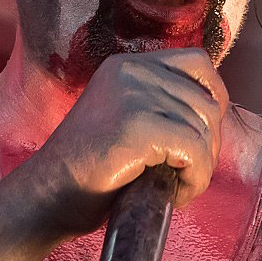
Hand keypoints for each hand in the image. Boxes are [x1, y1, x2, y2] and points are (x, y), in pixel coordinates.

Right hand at [20, 49, 228, 235]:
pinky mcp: (138, 127)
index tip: (206, 133)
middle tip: (187, 176)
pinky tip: (177, 194)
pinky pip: (195, 151)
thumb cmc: (87, 171)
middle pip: (207, 101)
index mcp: (126, 66)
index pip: (197, 62)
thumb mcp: (122, 119)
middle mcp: (131, 71)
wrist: (46, 198)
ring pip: (204, 129)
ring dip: (202, 168)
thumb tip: (213, 115)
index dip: (214, 96)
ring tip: (177, 188)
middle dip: (209, 145)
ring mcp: (133, 96)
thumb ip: (158, 106)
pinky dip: (196, 179)